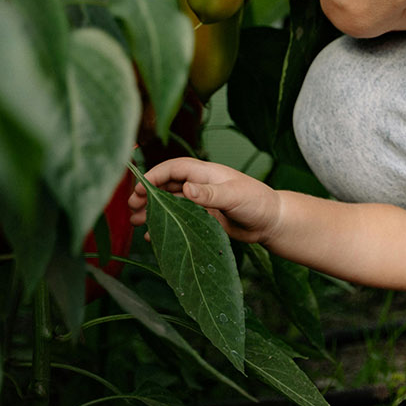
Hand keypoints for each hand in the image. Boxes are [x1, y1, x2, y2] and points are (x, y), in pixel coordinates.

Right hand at [129, 157, 281, 243]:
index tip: (140, 189)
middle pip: (168, 185)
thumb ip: (210, 193)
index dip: (156, 175)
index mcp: (207, 173)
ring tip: (136, 222)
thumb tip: (186, 189)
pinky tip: (153, 236)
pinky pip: (179, 220)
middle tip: (132, 208)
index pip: (175, 168)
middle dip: (149, 194)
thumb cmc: (259, 203)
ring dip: (154, 211)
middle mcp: (201, 185)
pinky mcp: (204, 218)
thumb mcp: (235, 196)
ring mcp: (202, 202)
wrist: (273, 223)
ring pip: (171, 204)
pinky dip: (166, 226)